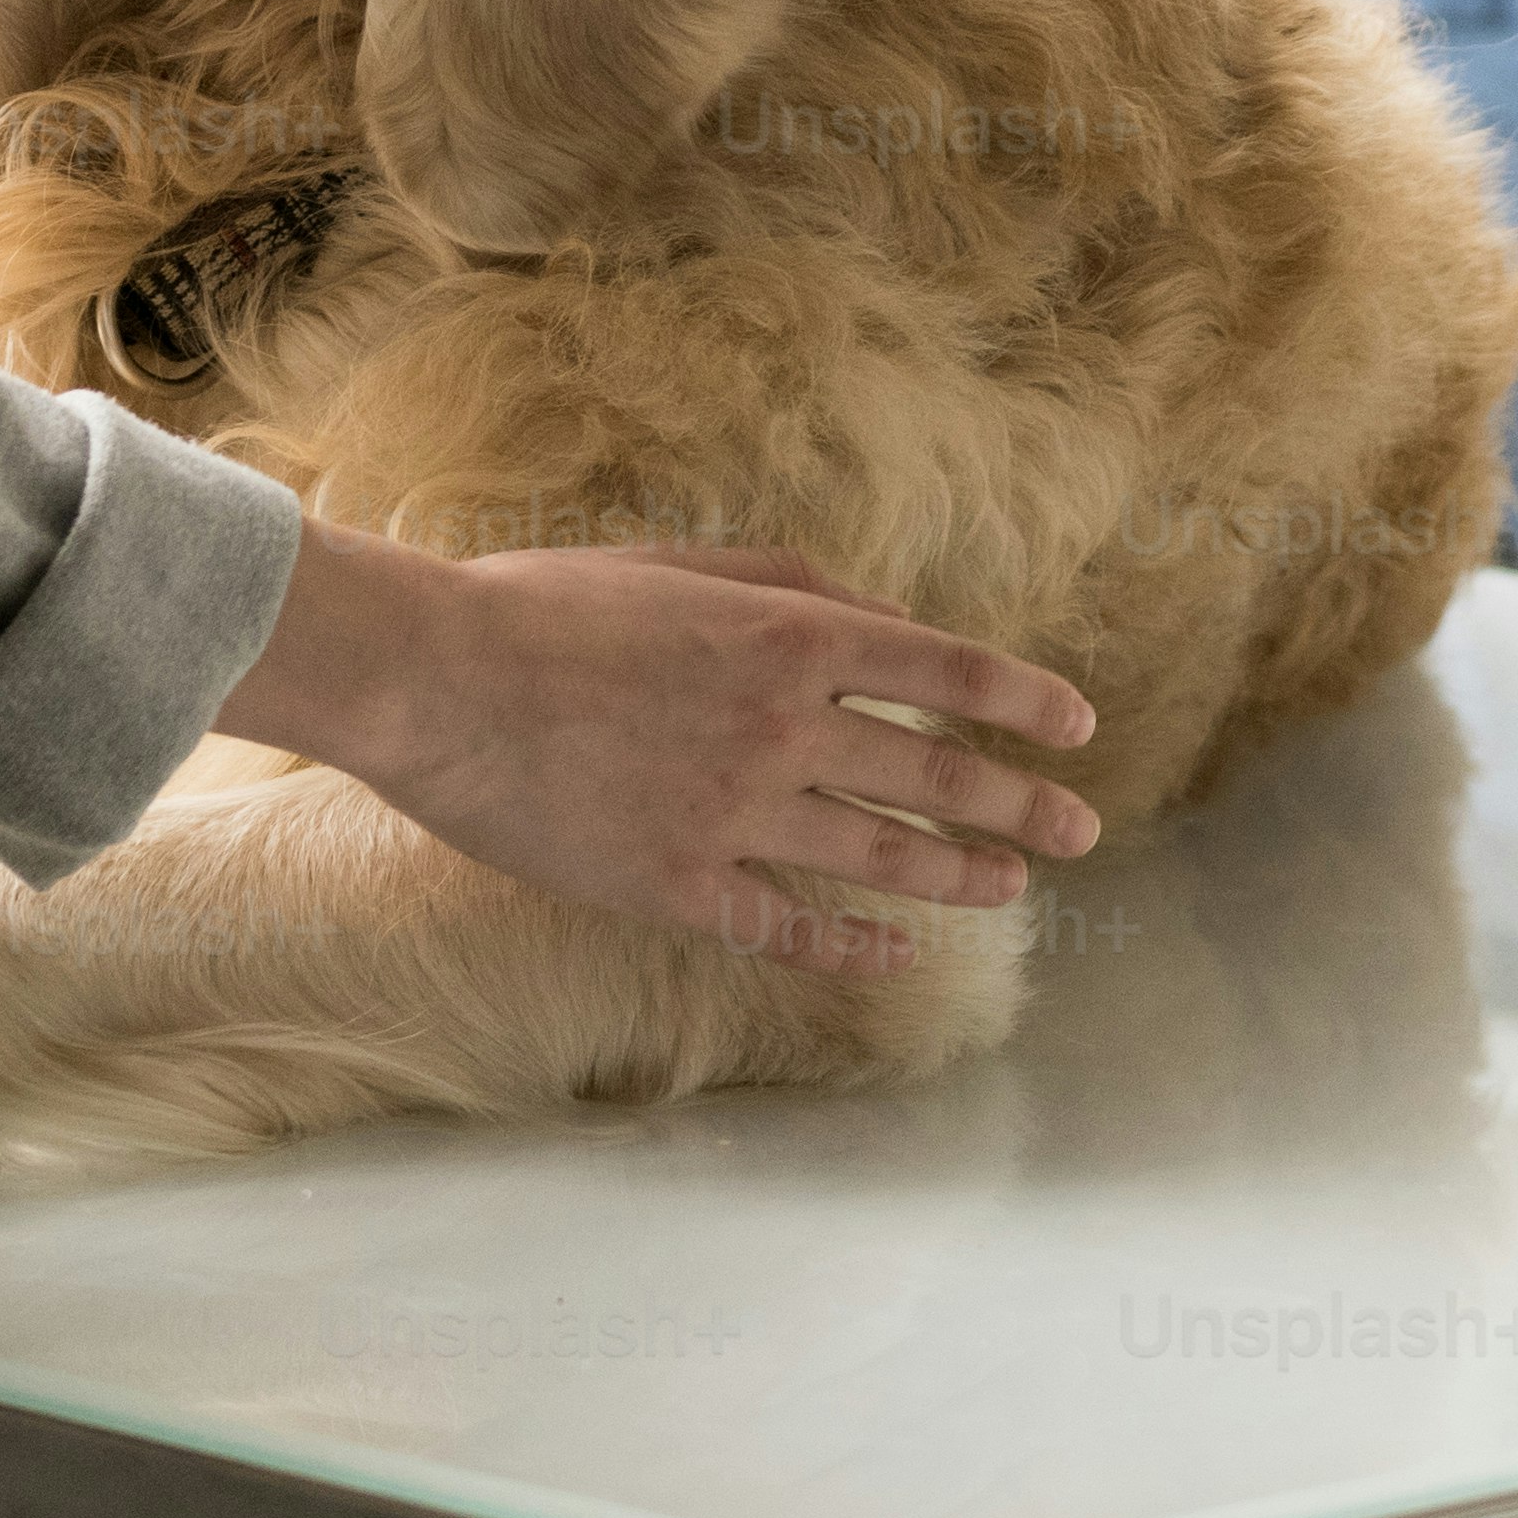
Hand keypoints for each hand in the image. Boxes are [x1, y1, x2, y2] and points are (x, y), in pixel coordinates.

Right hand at [219, 526, 1102, 975]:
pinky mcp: (678, 884)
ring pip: (884, 858)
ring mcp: (735, 813)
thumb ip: (797, 586)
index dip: (1027, 702)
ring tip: (1010, 889)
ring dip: (962, 876)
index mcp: (791, 636)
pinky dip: (852, 944)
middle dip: (1025, 807)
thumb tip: (890, 623)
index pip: (952, 673)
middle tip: (1079, 830)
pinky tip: (897, 954)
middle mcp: (785, 727)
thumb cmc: (550, 604)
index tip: (1078, 727)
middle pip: (942, 778)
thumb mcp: (686, 563)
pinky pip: (789, 924)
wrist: (437, 679)